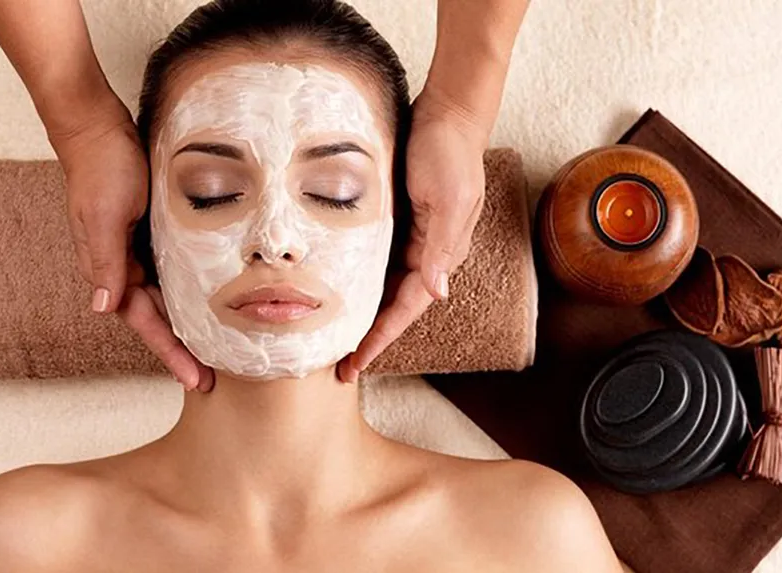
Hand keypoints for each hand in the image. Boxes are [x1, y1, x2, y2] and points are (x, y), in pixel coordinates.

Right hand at [50, 103, 212, 391]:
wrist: (98, 126)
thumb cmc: (101, 167)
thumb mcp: (104, 214)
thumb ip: (105, 261)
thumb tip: (102, 308)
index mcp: (111, 268)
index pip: (145, 322)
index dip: (170, 351)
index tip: (195, 379)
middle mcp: (125, 266)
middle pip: (159, 318)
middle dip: (183, 349)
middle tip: (211, 379)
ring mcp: (140, 250)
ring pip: (169, 299)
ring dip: (189, 324)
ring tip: (218, 350)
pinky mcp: (154, 232)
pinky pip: (175, 272)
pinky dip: (191, 291)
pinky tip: (213, 301)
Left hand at [337, 90, 486, 382]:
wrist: (448, 111)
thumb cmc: (450, 152)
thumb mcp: (450, 199)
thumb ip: (441, 246)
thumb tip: (437, 293)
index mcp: (441, 253)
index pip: (407, 308)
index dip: (381, 338)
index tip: (356, 364)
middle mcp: (427, 252)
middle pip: (392, 305)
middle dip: (368, 336)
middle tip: (337, 366)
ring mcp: (412, 236)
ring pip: (382, 286)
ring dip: (361, 311)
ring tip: (332, 338)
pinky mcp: (396, 218)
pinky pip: (374, 259)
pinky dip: (356, 279)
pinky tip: (334, 289)